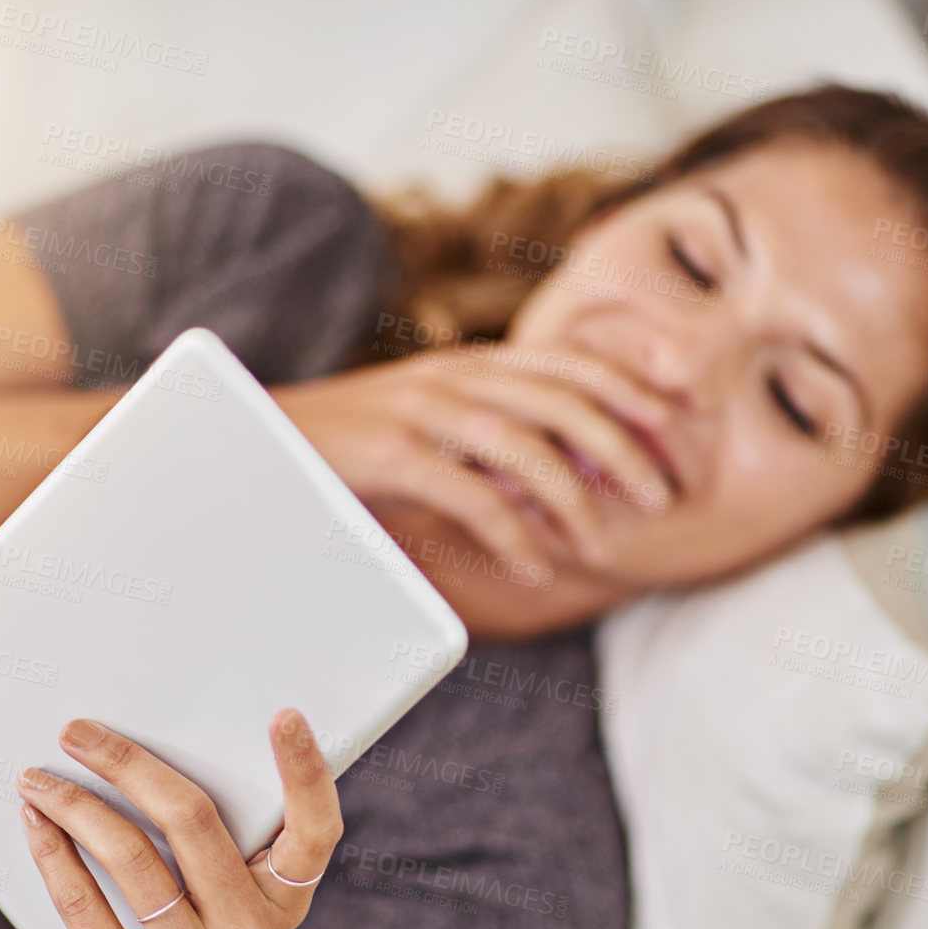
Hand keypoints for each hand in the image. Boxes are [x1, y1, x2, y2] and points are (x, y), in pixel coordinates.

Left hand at [15, 708, 341, 928]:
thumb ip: (216, 850)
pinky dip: (52, 850)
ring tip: (38, 778)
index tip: (284, 716)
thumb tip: (147, 758)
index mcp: (285, 908)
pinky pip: (82, 900)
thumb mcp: (222, 912)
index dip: (307, 774)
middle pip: (194, 822)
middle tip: (80, 732)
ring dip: (73, 803)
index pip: (316, 835)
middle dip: (129, 763)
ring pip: (129, 854)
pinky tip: (35, 822)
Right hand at [274, 345, 678, 574]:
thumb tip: (557, 470)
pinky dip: (513, 534)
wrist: (250, 438)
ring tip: (605, 548)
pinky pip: (471, 494)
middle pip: (564, 400)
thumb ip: (487, 434)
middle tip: (664, 498)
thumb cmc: (348, 443)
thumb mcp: (426, 424)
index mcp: (467, 362)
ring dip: (577, 499)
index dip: (630, 387)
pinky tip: (537, 566)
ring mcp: (420, 411)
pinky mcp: (390, 454)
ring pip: (525, 444)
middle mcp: (452, 375)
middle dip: (625, 448)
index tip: (677, 425)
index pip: (568, 362)